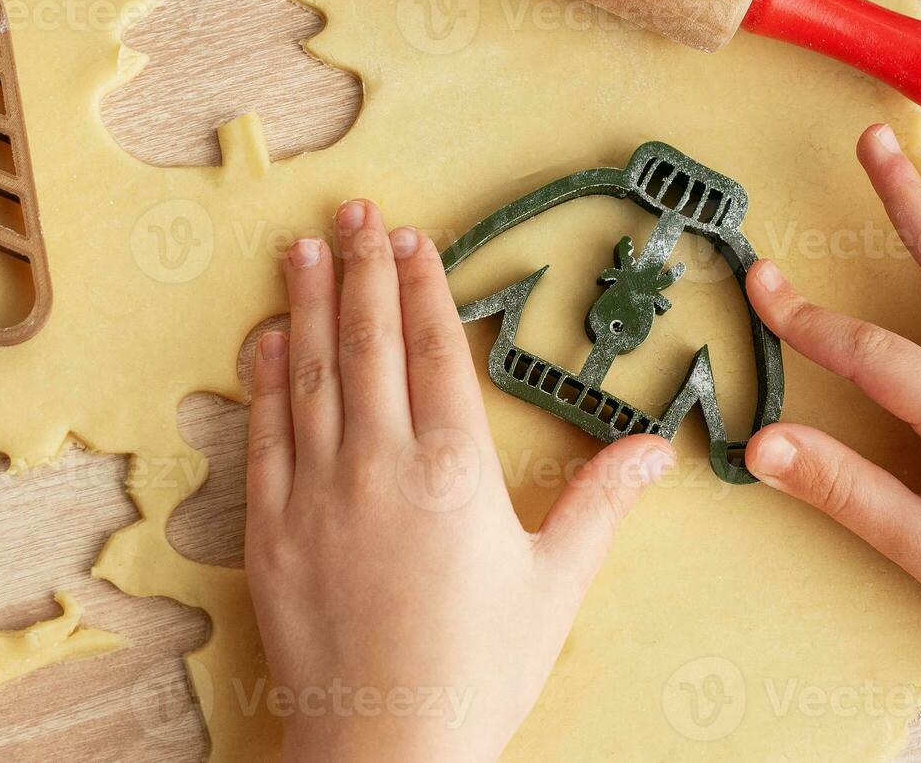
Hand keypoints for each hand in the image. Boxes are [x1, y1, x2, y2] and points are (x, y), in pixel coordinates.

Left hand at [245, 200, 676, 761]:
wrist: (385, 752)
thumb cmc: (478, 672)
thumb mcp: (554, 585)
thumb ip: (600, 504)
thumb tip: (656, 448)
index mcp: (455, 471)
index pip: (436, 352)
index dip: (424, 287)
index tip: (412, 239)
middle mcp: (379, 465)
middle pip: (370, 343)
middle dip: (363, 270)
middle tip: (353, 212)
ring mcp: (316, 494)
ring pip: (311, 374)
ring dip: (309, 304)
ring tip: (305, 249)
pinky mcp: (269, 530)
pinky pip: (264, 435)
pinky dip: (265, 380)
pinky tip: (268, 340)